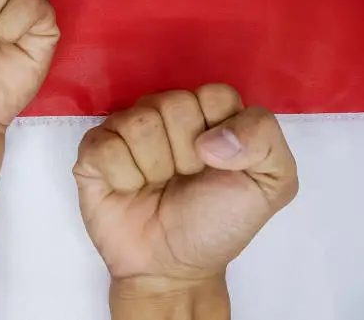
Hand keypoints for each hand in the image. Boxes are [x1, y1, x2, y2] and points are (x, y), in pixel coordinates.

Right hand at [73, 84, 297, 291]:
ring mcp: (125, 130)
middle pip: (173, 104)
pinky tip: (129, 190)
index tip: (216, 166)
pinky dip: (123, 177)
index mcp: (207, 113)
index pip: (213, 94)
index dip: (218, 134)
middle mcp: (164, 113)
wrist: (173, 269)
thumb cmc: (218, 223)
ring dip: (154, 167)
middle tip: (184, 179)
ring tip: (157, 186)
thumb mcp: (271, 184)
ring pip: (138, 122)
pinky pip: (104, 146)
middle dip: (185, 154)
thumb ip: (264, 139)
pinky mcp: (92, 152)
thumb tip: (209, 139)